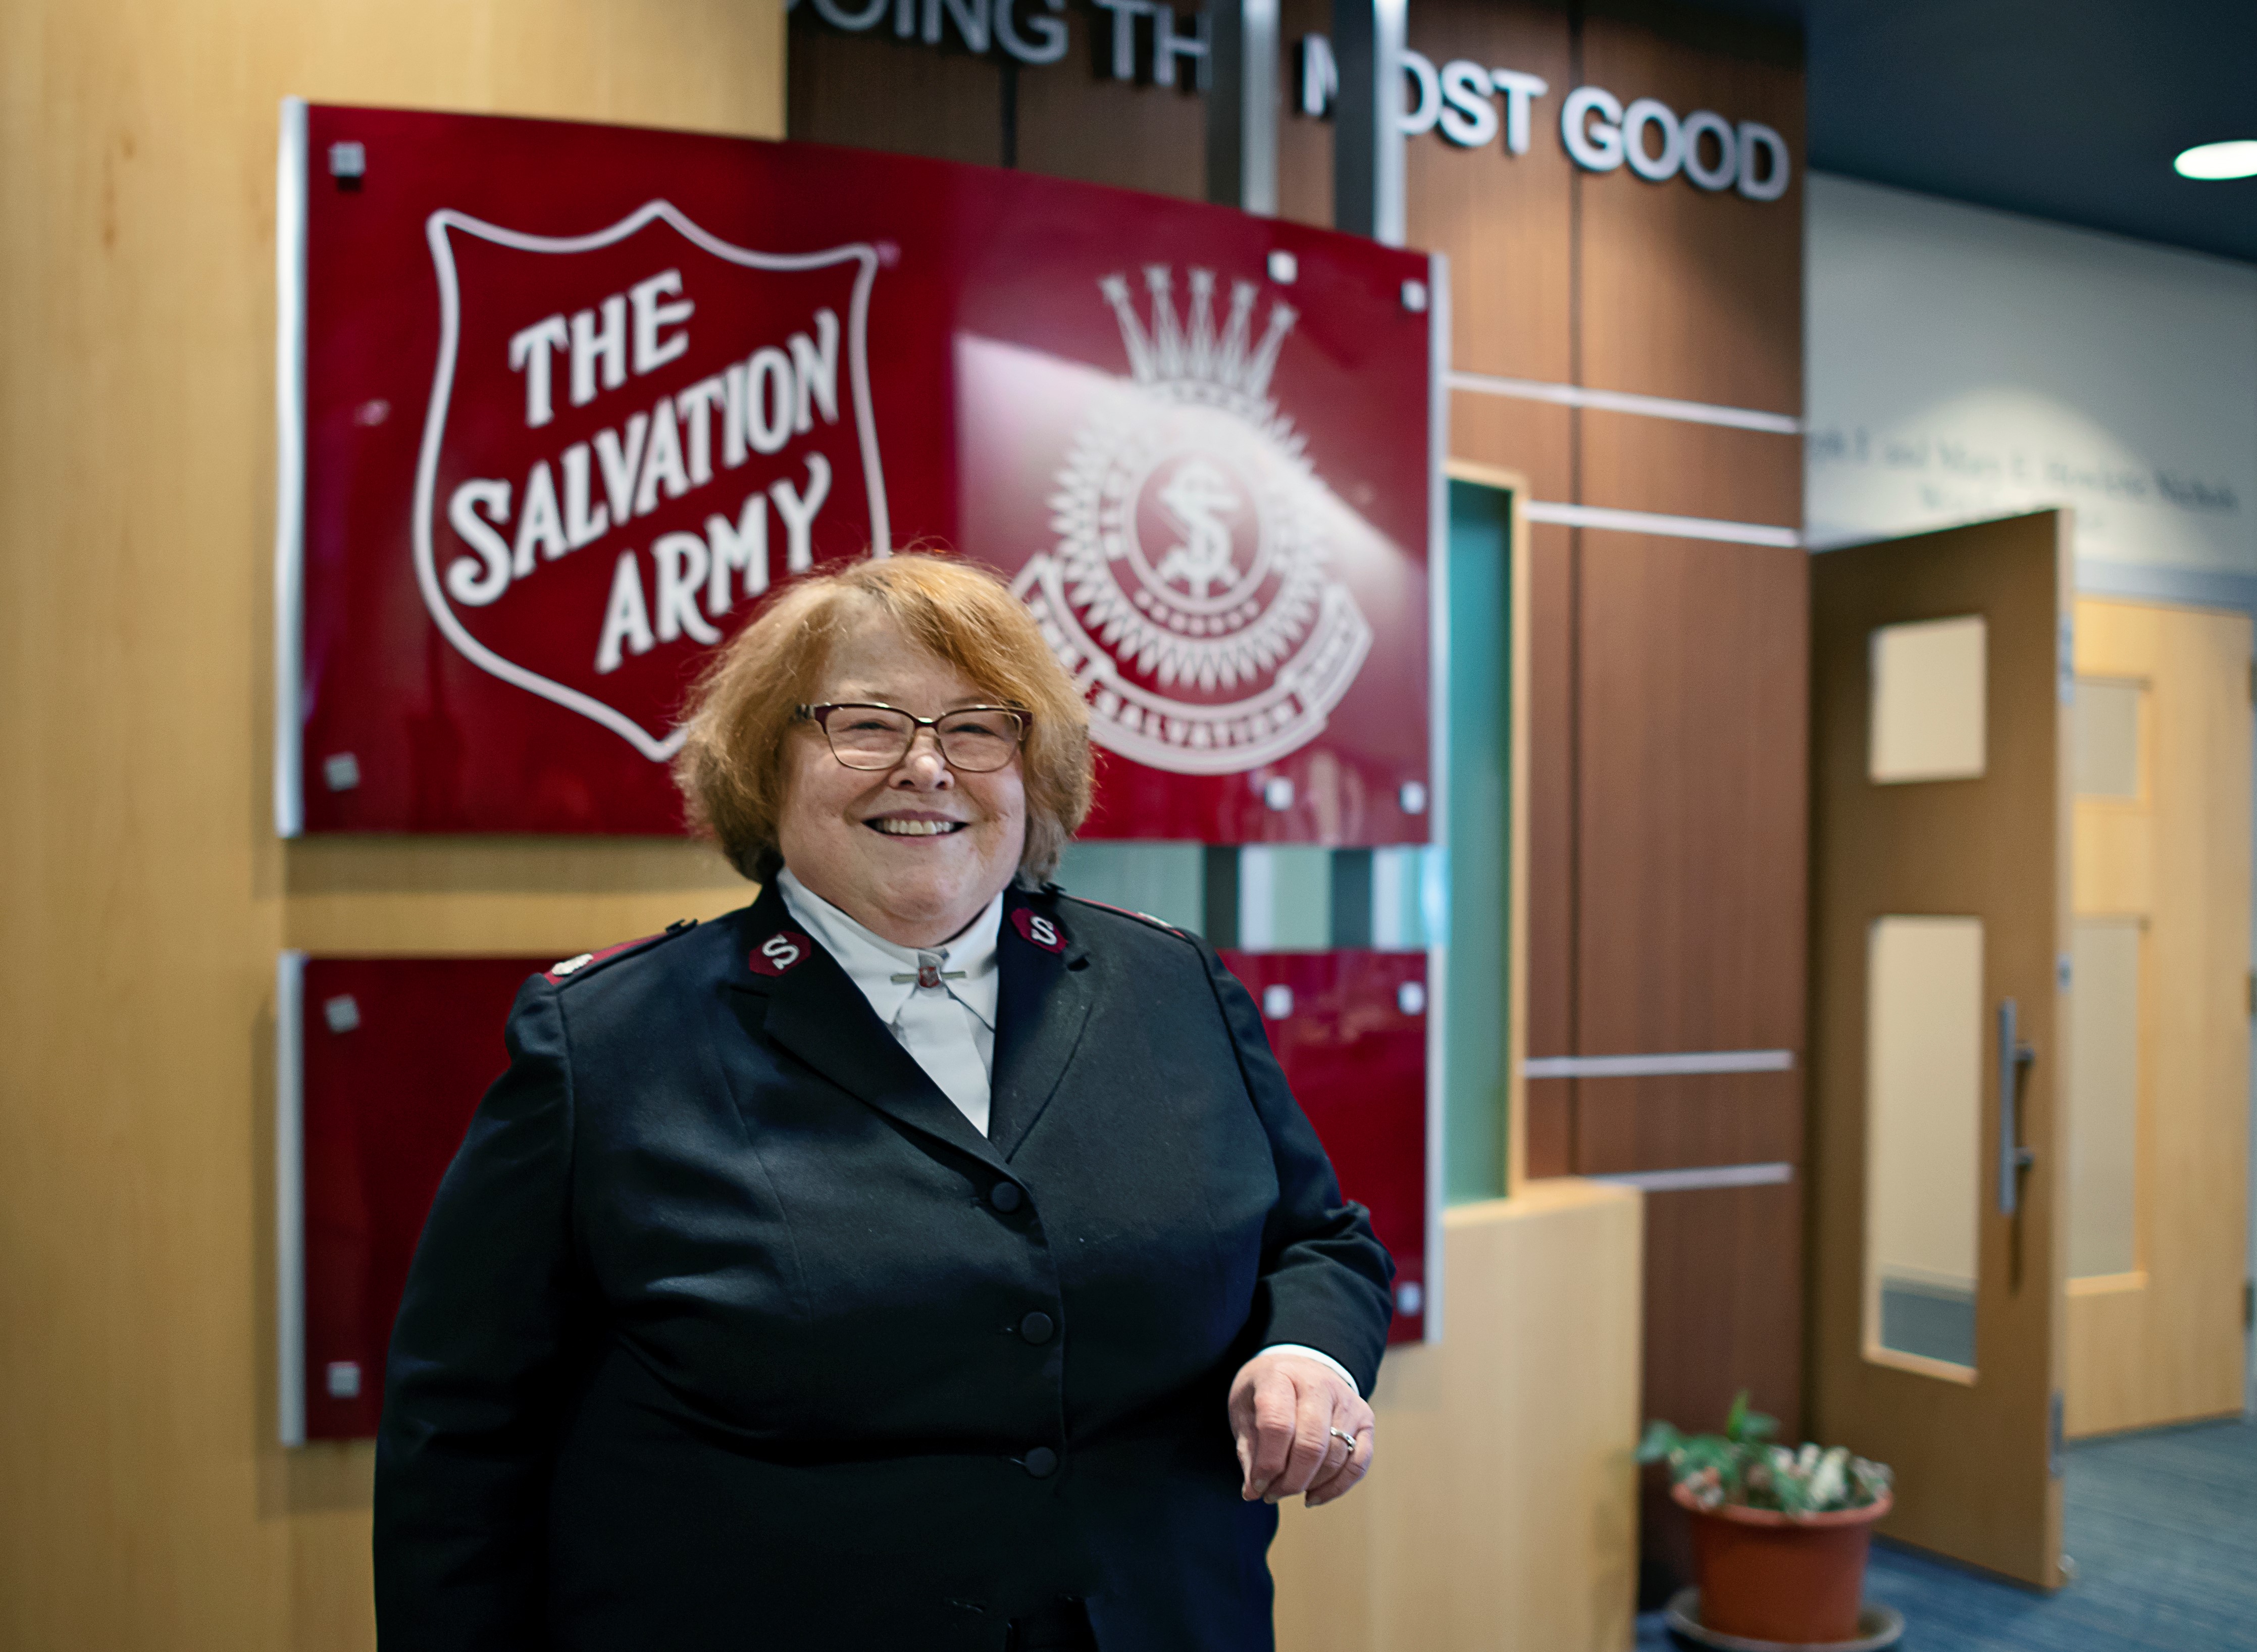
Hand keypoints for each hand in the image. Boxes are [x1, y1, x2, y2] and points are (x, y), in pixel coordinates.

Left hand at [1226, 1350, 1374, 1508]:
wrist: (1297, 1366)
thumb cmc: (1265, 1392)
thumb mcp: (1244, 1410)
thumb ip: (1248, 1450)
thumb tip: (1252, 1492)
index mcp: (1281, 1375)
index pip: (1277, 1425)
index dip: (1267, 1464)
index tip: (1256, 1486)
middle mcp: (1319, 1383)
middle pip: (1311, 1445)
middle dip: (1290, 1481)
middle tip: (1272, 1494)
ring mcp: (1347, 1400)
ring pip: (1336, 1457)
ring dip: (1309, 1485)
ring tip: (1286, 1491)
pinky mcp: (1365, 1418)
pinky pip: (1359, 1463)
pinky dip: (1337, 1487)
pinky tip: (1313, 1496)